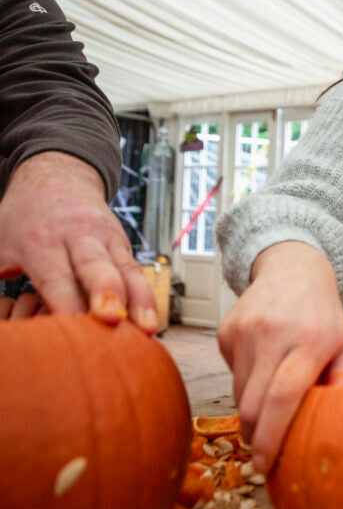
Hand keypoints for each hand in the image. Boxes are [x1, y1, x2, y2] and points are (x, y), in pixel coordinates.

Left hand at [0, 152, 155, 331]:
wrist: (58, 179)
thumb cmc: (23, 219)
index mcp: (40, 241)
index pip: (54, 275)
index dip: (63, 301)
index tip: (72, 325)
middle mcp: (77, 237)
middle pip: (94, 266)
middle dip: (105, 292)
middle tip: (112, 318)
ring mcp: (105, 239)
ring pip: (125, 270)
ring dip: (138, 300)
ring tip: (147, 329)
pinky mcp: (123, 245)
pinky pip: (137, 271)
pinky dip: (146, 296)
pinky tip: (152, 321)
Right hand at [217, 241, 342, 473]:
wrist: (293, 270)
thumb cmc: (325, 317)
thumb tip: (335, 424)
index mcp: (310, 342)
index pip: (283, 397)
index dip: (272, 436)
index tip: (266, 465)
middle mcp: (273, 334)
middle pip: (253, 403)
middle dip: (256, 435)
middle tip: (265, 450)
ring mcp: (245, 330)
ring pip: (238, 393)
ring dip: (252, 409)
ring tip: (271, 399)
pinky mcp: (225, 330)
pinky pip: (230, 373)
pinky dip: (244, 382)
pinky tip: (262, 364)